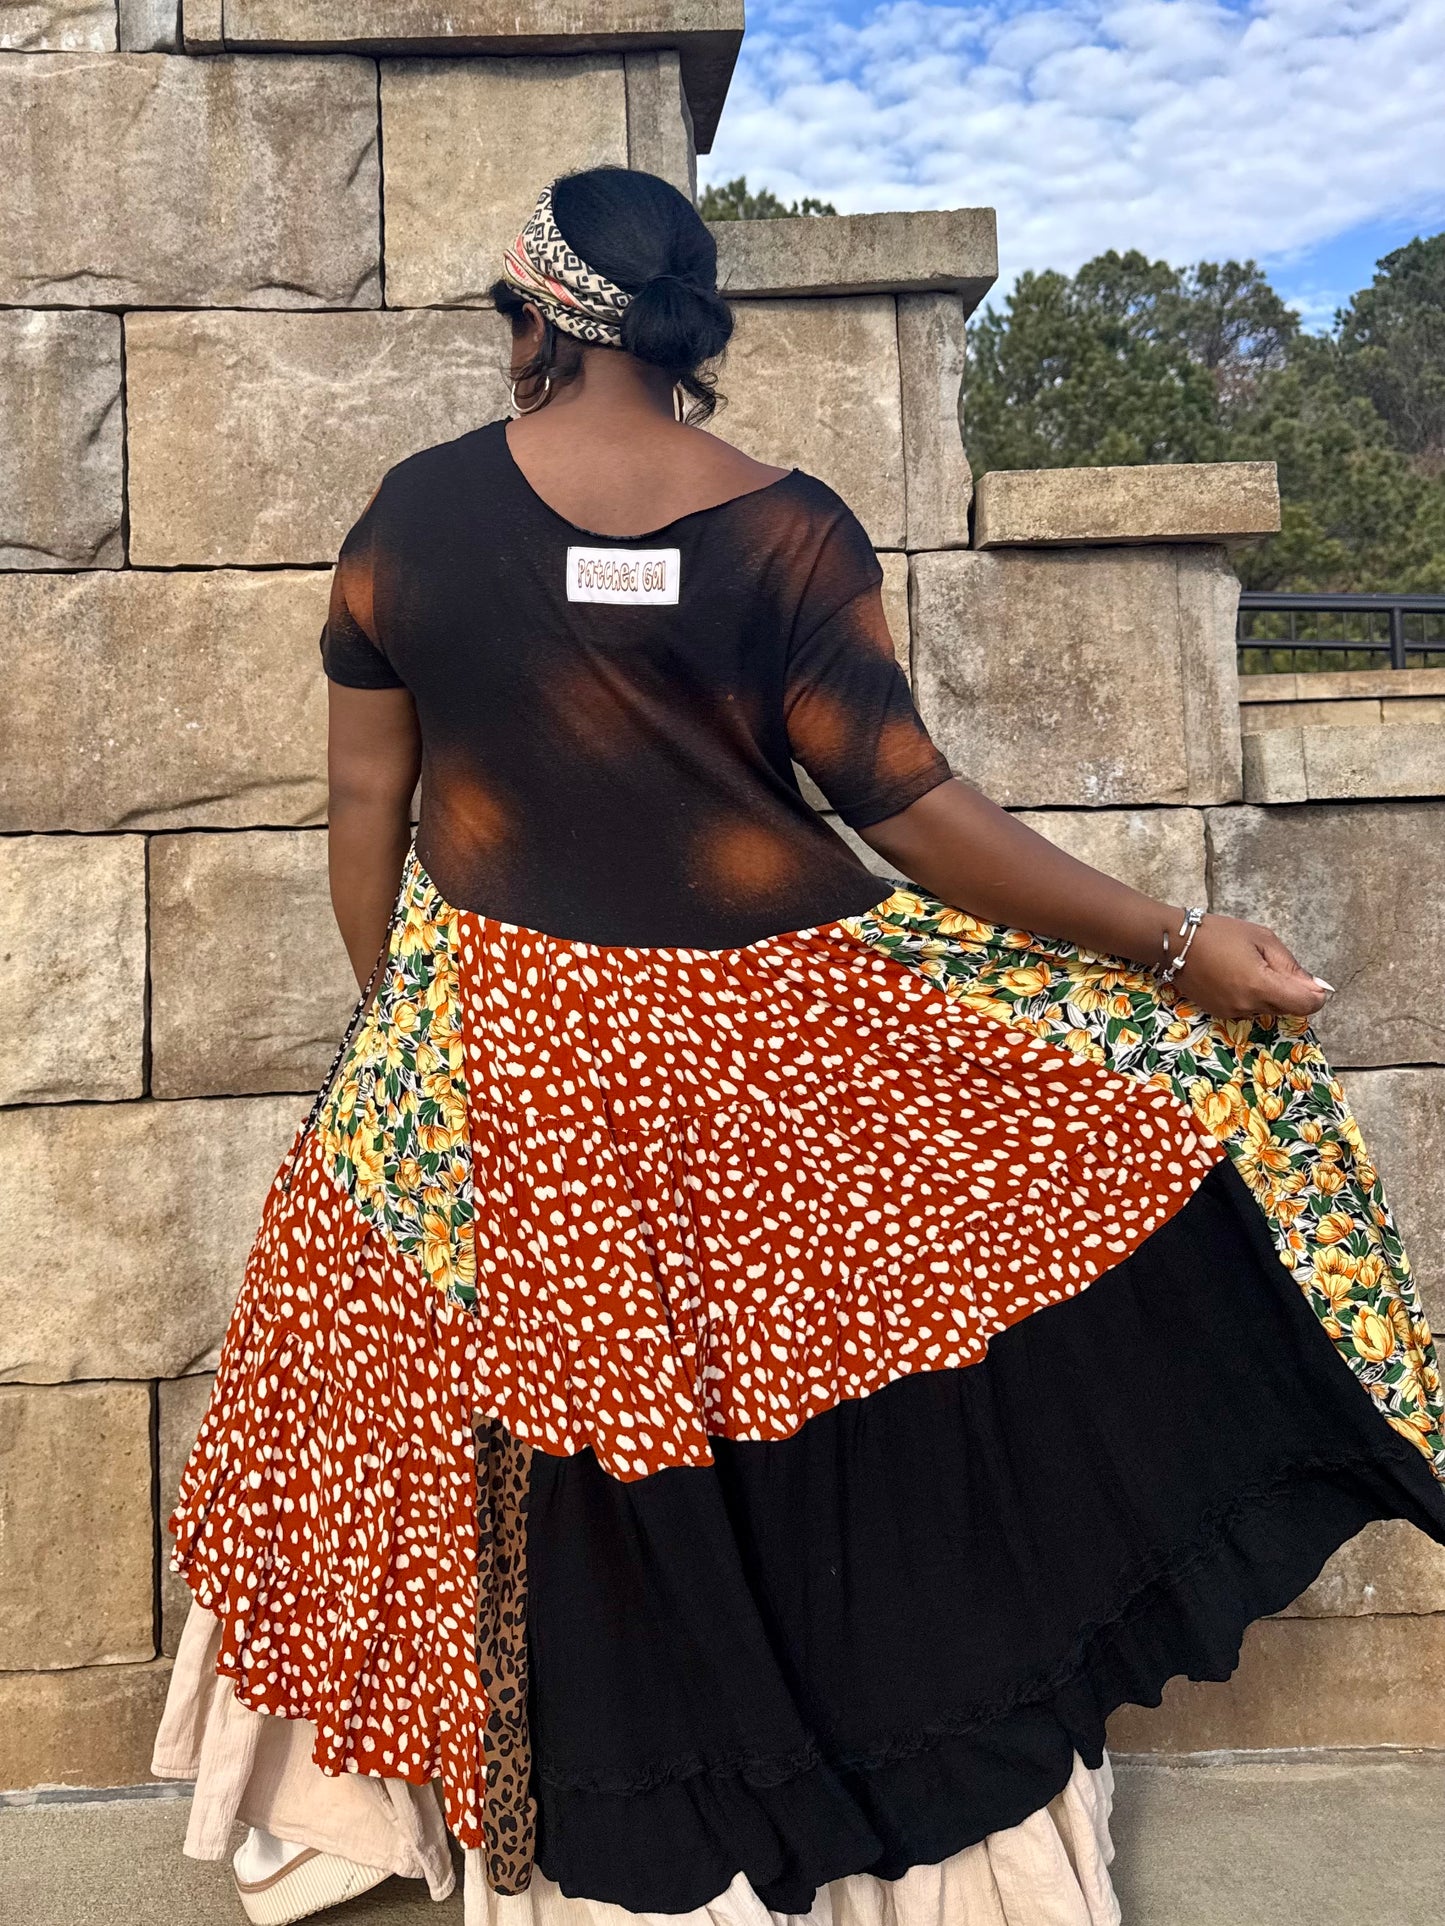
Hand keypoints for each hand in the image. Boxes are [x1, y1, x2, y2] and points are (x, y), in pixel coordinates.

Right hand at [1172, 913, 1332, 1021]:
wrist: (1175, 944)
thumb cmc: (1220, 934)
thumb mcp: (1262, 939)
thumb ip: (1291, 966)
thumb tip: (1316, 987)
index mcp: (1260, 986)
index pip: (1306, 1005)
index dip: (1316, 994)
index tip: (1309, 980)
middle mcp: (1248, 1006)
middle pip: (1289, 1008)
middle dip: (1291, 990)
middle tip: (1273, 964)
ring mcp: (1233, 1013)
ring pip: (1270, 1010)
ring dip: (1271, 994)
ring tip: (1250, 967)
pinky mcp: (1221, 1014)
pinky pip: (1251, 1010)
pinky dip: (1253, 997)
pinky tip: (1237, 977)